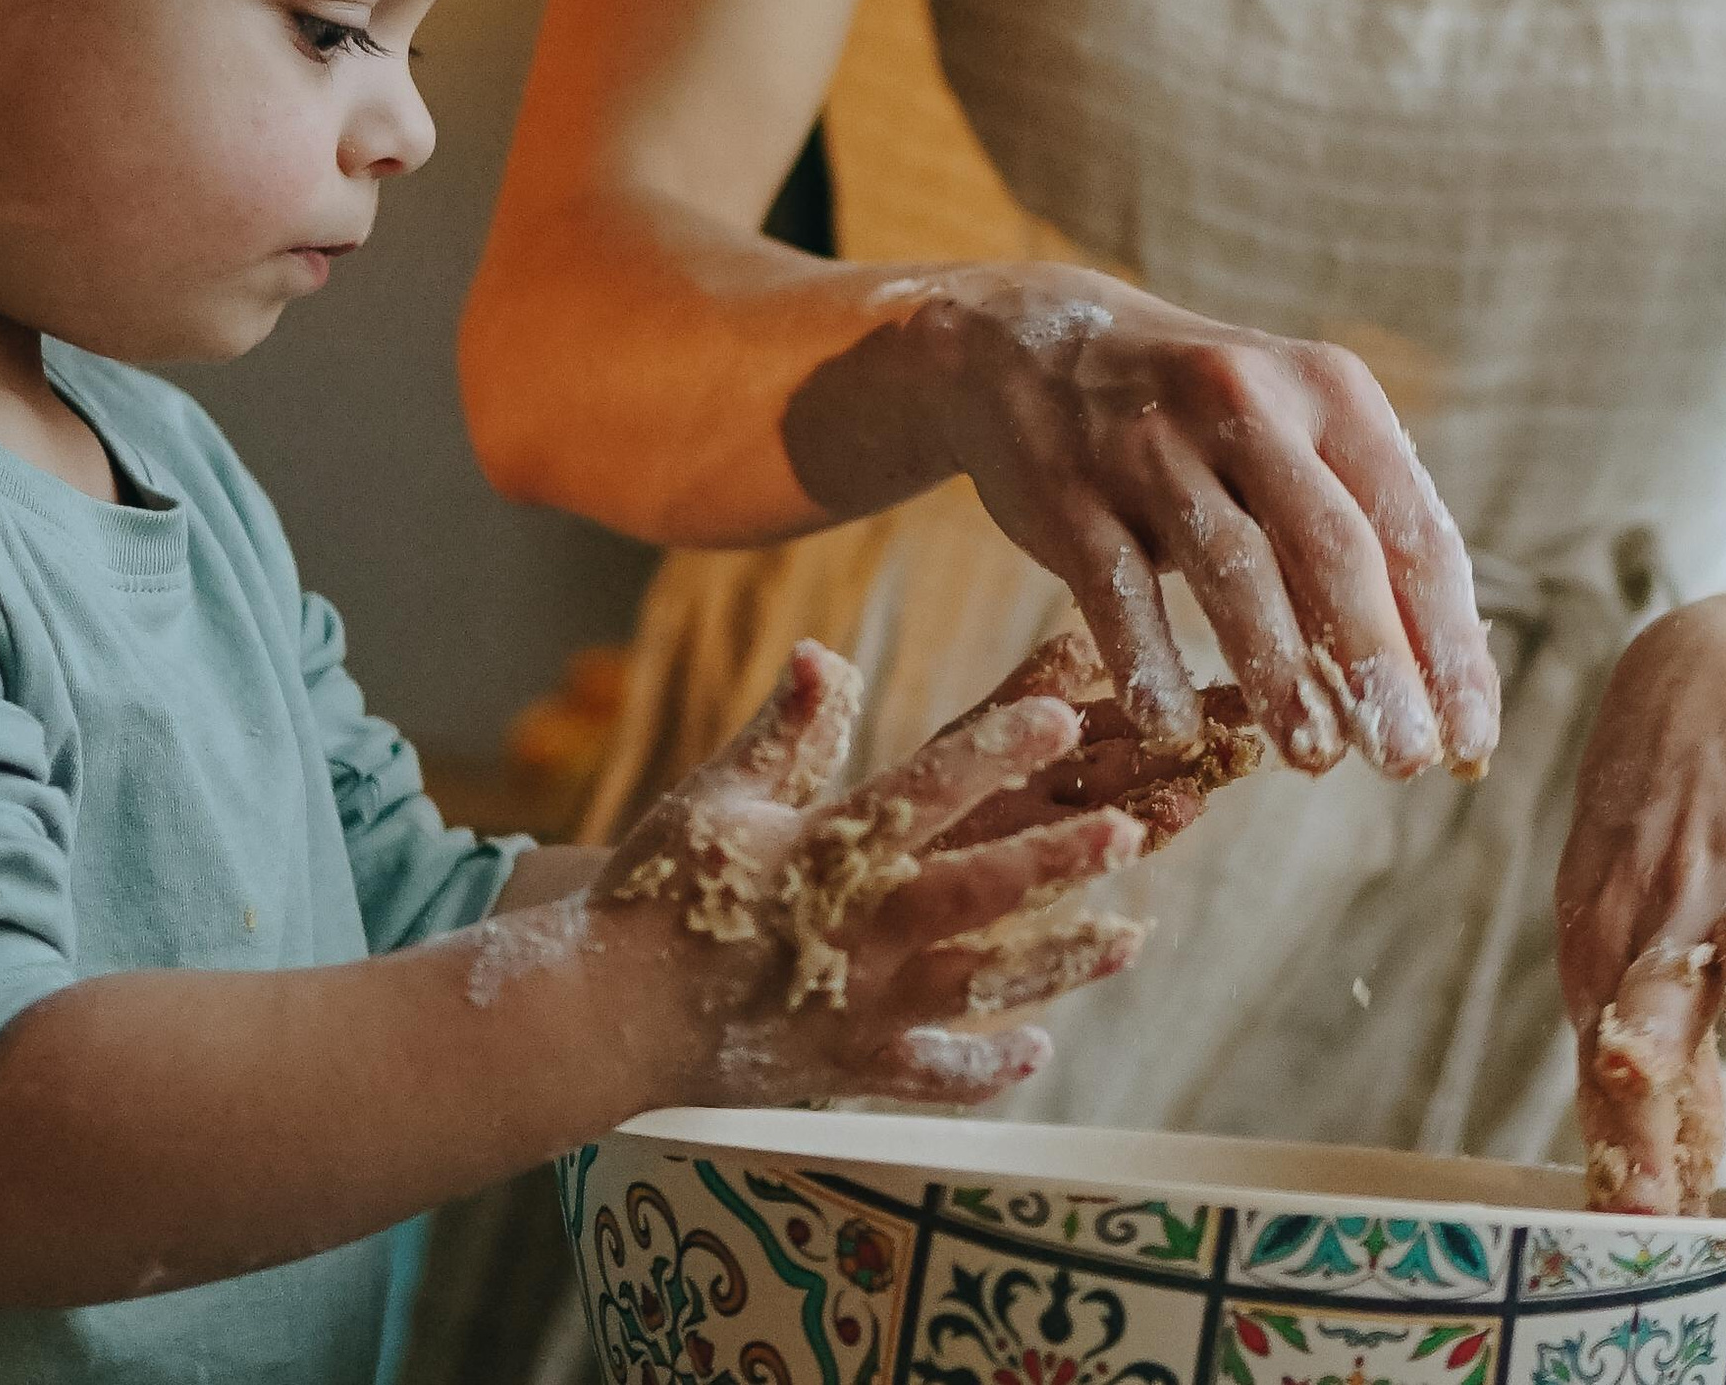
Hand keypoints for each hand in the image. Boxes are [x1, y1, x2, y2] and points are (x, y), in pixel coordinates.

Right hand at [591, 638, 1232, 1107]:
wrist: (596, 1017)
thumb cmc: (653, 895)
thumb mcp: (715, 797)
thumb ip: (784, 731)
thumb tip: (821, 652)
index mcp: (827, 850)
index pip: (927, 788)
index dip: (997, 750)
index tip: (1062, 714)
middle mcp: (858, 929)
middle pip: (976, 889)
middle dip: (1056, 857)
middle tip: (1128, 828)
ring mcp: (860, 1005)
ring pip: (980, 983)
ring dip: (1058, 962)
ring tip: (1129, 938)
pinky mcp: (848, 1065)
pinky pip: (930, 1074)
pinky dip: (984, 1070)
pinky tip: (1037, 1051)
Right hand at [887, 265, 1499, 777]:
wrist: (1026, 346)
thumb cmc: (1199, 422)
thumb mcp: (1292, 434)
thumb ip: (1361, 532)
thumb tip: (1442, 679)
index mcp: (1331, 392)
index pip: (1414, 529)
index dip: (1448, 643)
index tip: (1471, 743)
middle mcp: (1247, 403)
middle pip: (1333, 548)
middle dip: (1377, 664)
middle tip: (1406, 761)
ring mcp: (1153, 447)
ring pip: (1233, 569)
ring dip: (1279, 672)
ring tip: (1314, 757)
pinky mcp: (1071, 492)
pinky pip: (1117, 592)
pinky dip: (1149, 665)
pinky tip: (1174, 732)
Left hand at [1554, 594, 1725, 1213]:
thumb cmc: (1664, 816)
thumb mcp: (1614, 896)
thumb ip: (1625, 1011)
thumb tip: (1630, 1143)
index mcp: (1611, 918)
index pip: (1604, 1029)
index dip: (1618, 1118)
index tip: (1630, 1208)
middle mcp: (1682, 892)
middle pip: (1661, 985)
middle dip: (1653, 1056)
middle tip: (1646, 1124)